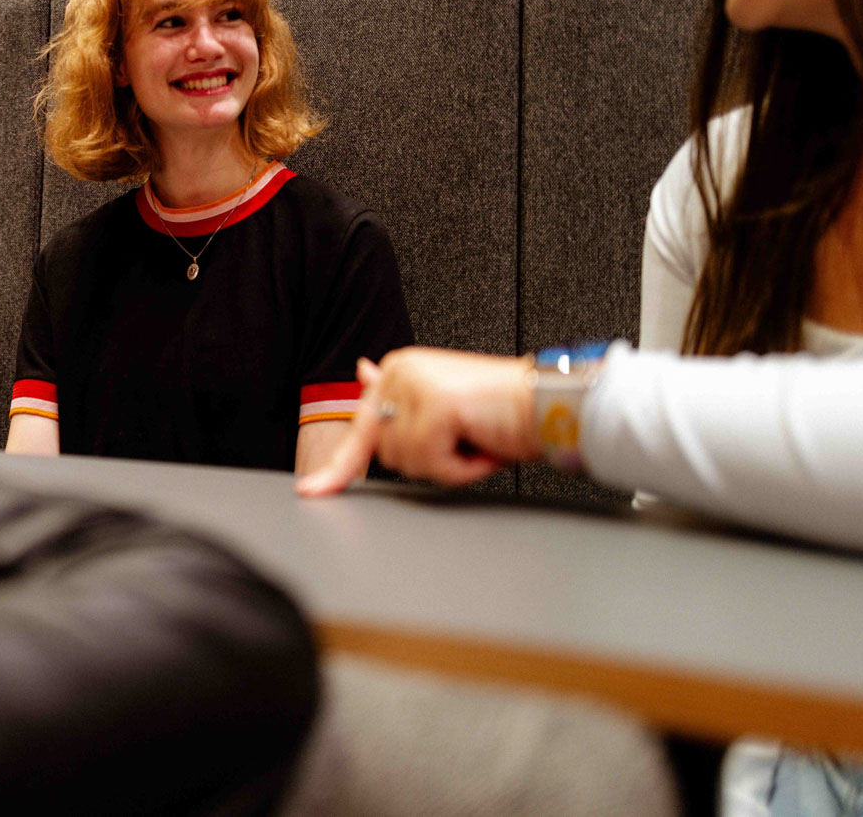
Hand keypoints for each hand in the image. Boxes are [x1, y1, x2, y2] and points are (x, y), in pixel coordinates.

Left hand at [295, 348, 536, 495]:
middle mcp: (400, 372)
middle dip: (428, 462)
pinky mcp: (435, 407)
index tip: (309, 492)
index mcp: (398, 371)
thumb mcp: (443, 408)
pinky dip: (461, 467)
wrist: (552, 405)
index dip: (337, 470)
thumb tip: (361, 372)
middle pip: (385, 455)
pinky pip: (431, 465)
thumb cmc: (504, 411)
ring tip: (476, 438)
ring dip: (447, 465)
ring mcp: (415, 387)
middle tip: (465, 441)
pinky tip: (482, 444)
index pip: (360, 430)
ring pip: (406, 463)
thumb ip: (399, 399)